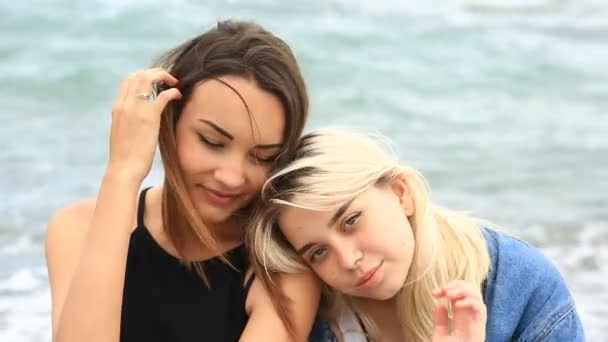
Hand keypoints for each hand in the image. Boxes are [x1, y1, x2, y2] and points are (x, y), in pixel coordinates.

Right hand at [106, 68, 181, 182]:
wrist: (123, 169)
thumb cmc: (125, 157)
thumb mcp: (123, 133)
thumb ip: (129, 121)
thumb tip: (139, 120)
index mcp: (117, 108)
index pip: (127, 80)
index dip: (143, 75)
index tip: (155, 81)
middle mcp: (125, 104)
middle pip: (138, 74)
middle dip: (155, 72)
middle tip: (168, 79)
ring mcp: (136, 109)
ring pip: (148, 78)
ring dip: (164, 76)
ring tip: (175, 82)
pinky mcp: (149, 117)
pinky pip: (163, 96)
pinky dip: (173, 91)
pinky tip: (178, 95)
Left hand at [431, 280, 486, 341]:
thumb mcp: (440, 335)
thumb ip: (440, 321)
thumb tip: (440, 304)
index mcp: (460, 317)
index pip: (459, 293)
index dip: (448, 288)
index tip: (434, 293)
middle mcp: (469, 316)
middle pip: (470, 289)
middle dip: (456, 284)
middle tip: (443, 290)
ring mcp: (475, 320)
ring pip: (476, 294)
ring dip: (462, 290)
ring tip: (449, 294)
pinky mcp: (479, 326)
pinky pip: (480, 308)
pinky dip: (469, 302)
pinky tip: (457, 305)